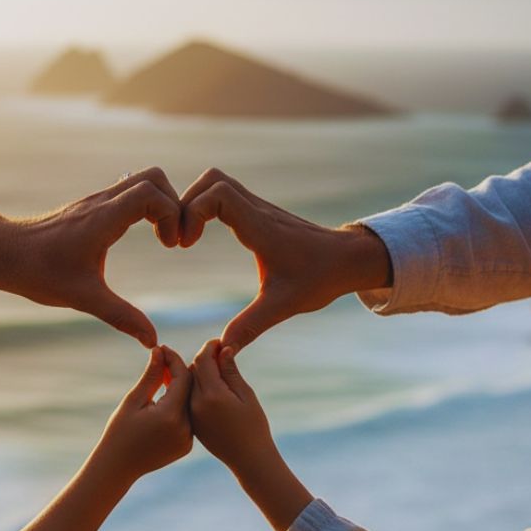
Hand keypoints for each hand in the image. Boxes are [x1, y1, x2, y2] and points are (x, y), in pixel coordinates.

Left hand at [0, 163, 180, 348]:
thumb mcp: (83, 298)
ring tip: (161, 239)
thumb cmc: (38, 272)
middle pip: (153, 178)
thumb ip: (121, 316)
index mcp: (104, 218)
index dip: (171, 214)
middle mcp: (102, 202)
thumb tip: (152, 340)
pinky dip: (146, 207)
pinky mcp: (91, 207)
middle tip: (172, 240)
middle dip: (173, 204)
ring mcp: (96, 201)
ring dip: (160, 205)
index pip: (151, 192)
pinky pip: (129, 192)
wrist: (2, 253)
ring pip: (141, 181)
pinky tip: (142, 235)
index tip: (171, 246)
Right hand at [97, 346, 192, 483]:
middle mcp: (185, 428)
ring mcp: (188, 439)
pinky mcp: (187, 446)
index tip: (162, 348)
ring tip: (164, 374)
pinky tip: (167, 396)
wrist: (118, 467)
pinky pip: (188, 418)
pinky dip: (180, 405)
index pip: (182, 377)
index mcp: (171, 415)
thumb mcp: (133, 400)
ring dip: (180, 387)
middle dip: (178, 371)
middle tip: (163, 358)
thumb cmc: (120, 431)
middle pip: (190, 389)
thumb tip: (160, 350)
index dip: (173, 360)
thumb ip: (151, 375)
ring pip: (191, 403)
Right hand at [179, 169, 390, 352]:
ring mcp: (259, 208)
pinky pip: (225, 194)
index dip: (193, 212)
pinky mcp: (259, 212)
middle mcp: (258, 210)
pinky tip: (201, 234)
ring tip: (187, 236)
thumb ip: (249, 326)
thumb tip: (221, 349)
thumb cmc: (320, 278)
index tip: (187, 244)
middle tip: (181, 239)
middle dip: (186, 204)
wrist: (349, 259)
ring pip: (217, 182)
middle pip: (212, 180)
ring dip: (195, 202)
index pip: (218, 194)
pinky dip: (206, 206)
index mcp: (260, 227)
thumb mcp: (283, 305)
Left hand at [189, 339, 274, 474]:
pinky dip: (195, 387)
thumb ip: (230, 371)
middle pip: (193, 370)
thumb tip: (223, 349)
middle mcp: (196, 405)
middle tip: (218, 352)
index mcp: (211, 395)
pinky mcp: (191, 423)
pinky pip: (188, 398)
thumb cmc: (254, 426)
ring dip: (198, 372)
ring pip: (189, 384)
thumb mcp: (245, 395)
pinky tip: (207, 384)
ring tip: (214, 366)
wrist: (249, 460)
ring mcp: (191, 416)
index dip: (210, 347)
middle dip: (203, 358)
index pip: (202, 360)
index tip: (219, 342)